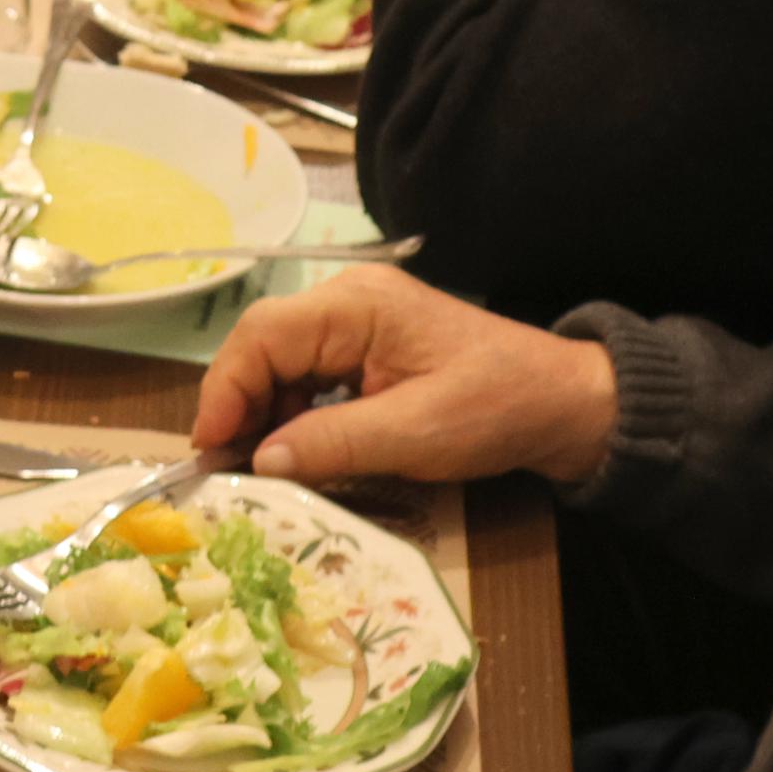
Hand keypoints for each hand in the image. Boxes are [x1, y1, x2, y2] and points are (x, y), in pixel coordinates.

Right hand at [195, 265, 620, 488]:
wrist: (563, 403)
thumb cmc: (496, 409)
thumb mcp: (414, 435)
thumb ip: (331, 444)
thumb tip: (258, 461)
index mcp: (356, 304)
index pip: (261, 335)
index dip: (224, 391)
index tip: (209, 450)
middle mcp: (348, 301)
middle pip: (263, 346)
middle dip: (238, 407)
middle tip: (223, 471)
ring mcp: (357, 323)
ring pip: (281, 364)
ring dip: (263, 416)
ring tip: (253, 471)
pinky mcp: (368, 349)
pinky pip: (309, 376)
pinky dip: (293, 416)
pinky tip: (292, 454)